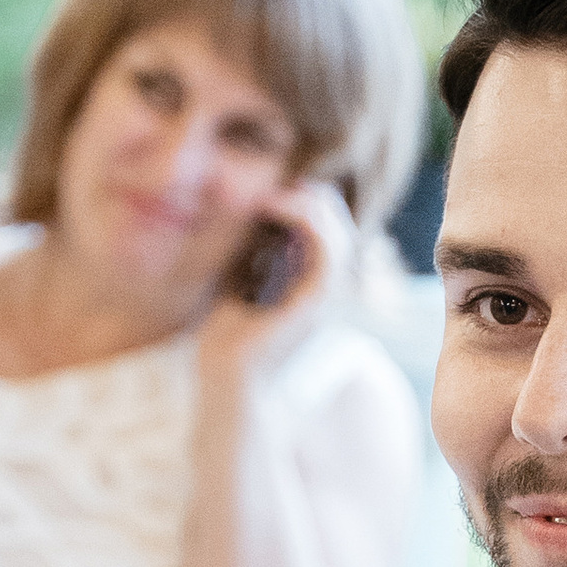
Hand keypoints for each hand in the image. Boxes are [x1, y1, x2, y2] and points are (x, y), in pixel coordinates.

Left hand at [194, 177, 358, 379]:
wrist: (226, 380)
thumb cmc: (226, 341)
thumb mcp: (236, 283)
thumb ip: (250, 254)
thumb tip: (242, 214)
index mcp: (311, 289)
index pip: (329, 235)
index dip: (309, 205)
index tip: (272, 191)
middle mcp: (326, 293)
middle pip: (340, 228)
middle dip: (314, 198)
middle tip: (276, 186)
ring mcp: (325, 299)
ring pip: (340, 233)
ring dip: (309, 203)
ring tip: (274, 193)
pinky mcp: (316, 303)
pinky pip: (328, 249)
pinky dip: (307, 218)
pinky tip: (275, 204)